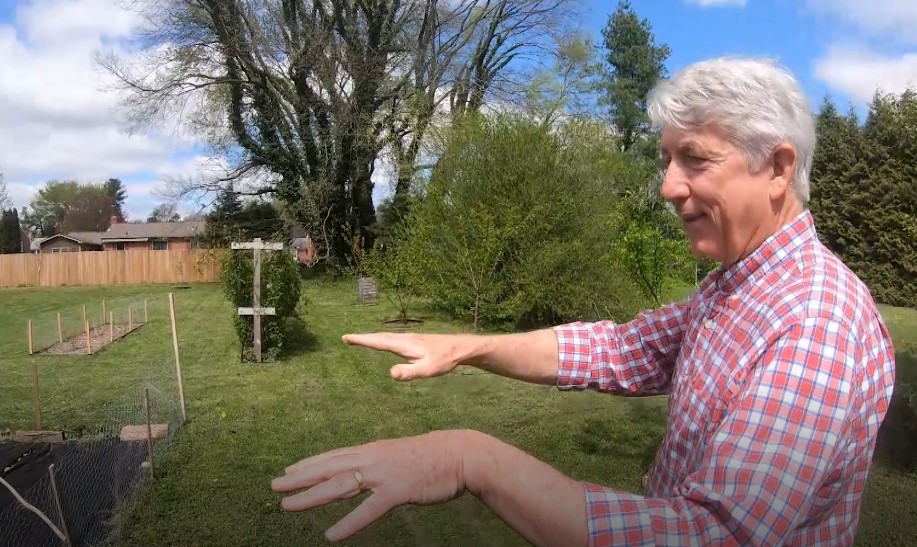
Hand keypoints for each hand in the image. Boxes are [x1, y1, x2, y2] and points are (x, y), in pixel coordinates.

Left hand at [271, 430, 468, 541]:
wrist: (460, 453)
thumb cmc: (433, 457)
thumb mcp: (399, 456)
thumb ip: (380, 464)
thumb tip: (366, 473)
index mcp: (373, 451)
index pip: (334, 457)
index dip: (310, 465)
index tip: (288, 470)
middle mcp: (373, 459)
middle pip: (328, 469)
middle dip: (299, 478)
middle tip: (274, 485)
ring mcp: (384, 474)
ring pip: (339, 486)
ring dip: (311, 497)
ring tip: (287, 505)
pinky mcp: (398, 490)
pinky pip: (368, 510)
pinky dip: (348, 523)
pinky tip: (331, 536)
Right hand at [342, 332, 477, 380]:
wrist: (460, 348)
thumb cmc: (445, 360)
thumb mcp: (428, 370)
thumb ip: (410, 372)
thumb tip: (391, 373)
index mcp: (404, 344)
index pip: (378, 342)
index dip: (362, 340)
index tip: (347, 337)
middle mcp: (405, 339)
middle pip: (379, 338)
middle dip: (362, 338)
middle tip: (346, 338)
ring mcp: (410, 339)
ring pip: (386, 338)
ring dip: (372, 338)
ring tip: (360, 340)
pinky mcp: (415, 342)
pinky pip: (393, 340)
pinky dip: (382, 340)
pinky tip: (384, 344)